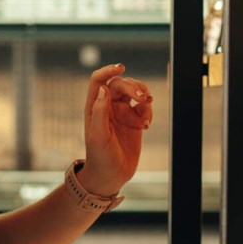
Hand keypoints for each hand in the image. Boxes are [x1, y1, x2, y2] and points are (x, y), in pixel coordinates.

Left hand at [80, 64, 153, 196]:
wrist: (111, 176)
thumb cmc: (100, 157)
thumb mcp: (98, 136)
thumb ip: (100, 111)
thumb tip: (105, 88)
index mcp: (94, 107)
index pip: (99, 80)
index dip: (108, 70)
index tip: (121, 67)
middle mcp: (107, 106)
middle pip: (120, 84)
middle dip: (133, 87)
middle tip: (144, 98)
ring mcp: (121, 112)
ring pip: (134, 92)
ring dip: (143, 95)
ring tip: (147, 108)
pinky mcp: (134, 121)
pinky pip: (143, 107)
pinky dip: (148, 111)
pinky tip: (146, 124)